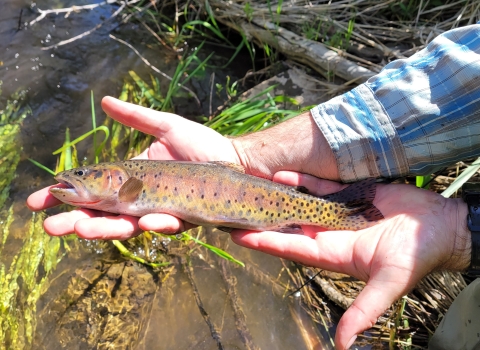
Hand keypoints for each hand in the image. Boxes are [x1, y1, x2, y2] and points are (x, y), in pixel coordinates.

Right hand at [27, 97, 336, 238]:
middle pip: (105, 214)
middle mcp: (143, 198)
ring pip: (130, 226)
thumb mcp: (167, 125)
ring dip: (106, 229)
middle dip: (77, 222)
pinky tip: (145, 221)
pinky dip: (155, 223)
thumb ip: (137, 117)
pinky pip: (168, 223)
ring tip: (83, 229)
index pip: (92, 189)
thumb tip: (106, 101)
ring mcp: (164, 209)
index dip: (66, 196)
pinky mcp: (186, 217)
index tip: (35, 201)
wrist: (237, 158)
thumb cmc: (204, 143)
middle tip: (51, 228)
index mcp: (133, 177)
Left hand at [230, 171, 470, 349]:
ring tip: (250, 186)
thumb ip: (365, 310)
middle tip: (233, 206)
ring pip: (297, 203)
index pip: (288, 247)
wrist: (440, 227)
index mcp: (331, 254)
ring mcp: (335, 213)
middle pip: (286, 225)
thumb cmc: (416, 256)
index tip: (236, 235)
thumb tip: (342, 344)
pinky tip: (280, 173)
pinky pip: (317, 186)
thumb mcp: (389, 284)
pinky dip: (300, 180)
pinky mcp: (347, 194)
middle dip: (261, 217)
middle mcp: (328, 233)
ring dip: (276, 196)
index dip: (263, 241)